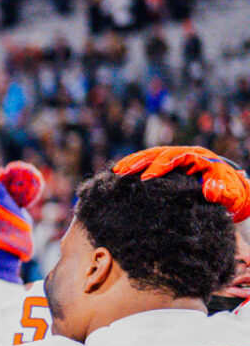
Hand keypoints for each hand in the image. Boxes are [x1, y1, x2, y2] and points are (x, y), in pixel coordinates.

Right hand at [113, 145, 249, 221]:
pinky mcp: (168, 165)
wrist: (230, 190)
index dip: (160, 166)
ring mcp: (176, 158)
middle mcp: (186, 153)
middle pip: (159, 152)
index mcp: (200, 157)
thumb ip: (222, 192)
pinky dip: (135, 165)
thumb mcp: (230, 194)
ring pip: (151, 154)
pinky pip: (149, 161)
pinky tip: (120, 172)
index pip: (176, 156)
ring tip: (116, 171)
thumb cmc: (229, 193)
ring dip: (133, 161)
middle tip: (123, 172)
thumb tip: (211, 191)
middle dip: (140, 161)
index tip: (146, 178)